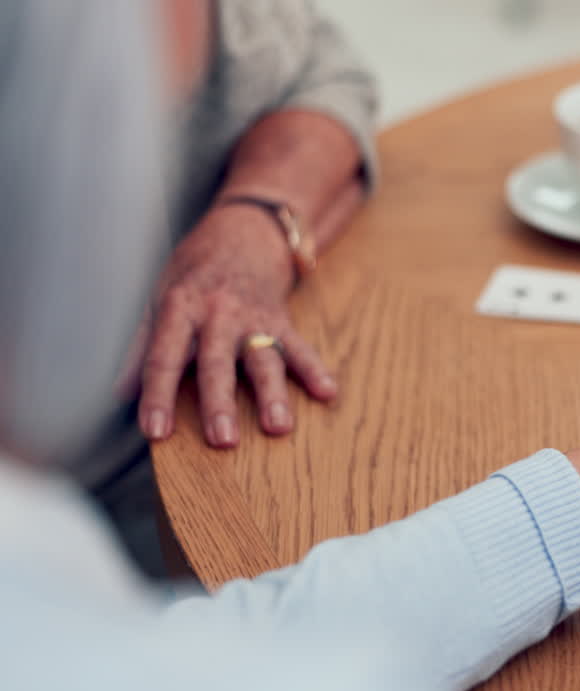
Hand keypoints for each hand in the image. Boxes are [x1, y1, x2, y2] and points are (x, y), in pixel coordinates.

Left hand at [128, 204, 335, 447]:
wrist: (244, 230)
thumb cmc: (195, 270)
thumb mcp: (159, 296)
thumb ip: (141, 347)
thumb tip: (121, 394)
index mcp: (180, 307)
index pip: (164, 358)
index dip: (158, 396)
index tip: (156, 432)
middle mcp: (218, 313)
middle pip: (218, 363)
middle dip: (220, 403)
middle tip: (223, 439)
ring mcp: (254, 317)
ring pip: (263, 358)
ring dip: (272, 394)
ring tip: (279, 426)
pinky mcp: (281, 320)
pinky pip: (300, 347)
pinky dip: (315, 370)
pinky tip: (327, 392)